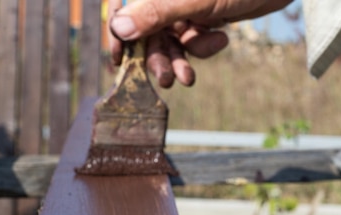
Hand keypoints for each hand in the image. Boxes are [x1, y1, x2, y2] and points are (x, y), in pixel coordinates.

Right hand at [108, 0, 292, 87]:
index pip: (123, 8)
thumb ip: (155, 14)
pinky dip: (204, 45)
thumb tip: (119, 29)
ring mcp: (184, 5)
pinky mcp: (202, 15)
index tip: (120, 62)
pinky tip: (221, 38)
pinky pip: (193, 38)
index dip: (119, 35)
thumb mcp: (194, 1)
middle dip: (158, 57)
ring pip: (171, 39)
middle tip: (167, 81)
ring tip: (189, 78)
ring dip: (180, 59)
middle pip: (148, 30)